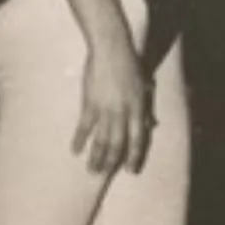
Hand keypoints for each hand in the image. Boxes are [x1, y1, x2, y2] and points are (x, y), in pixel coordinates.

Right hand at [74, 33, 150, 175]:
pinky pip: (85, 127)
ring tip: (92, 170)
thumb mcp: (142, 86)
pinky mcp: (90, 104)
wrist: (112, 49)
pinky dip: (80, 140)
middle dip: (112, 162)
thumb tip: (149, 124)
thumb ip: (144, 106)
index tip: (131, 170)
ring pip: (102, 140)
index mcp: (138, 108)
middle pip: (118, 144)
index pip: (138, 138)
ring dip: (97, 157)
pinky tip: (75, 151)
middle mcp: (123, 113)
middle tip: (106, 175)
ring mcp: (106, 110)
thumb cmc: (129, 65)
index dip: (134, 155)